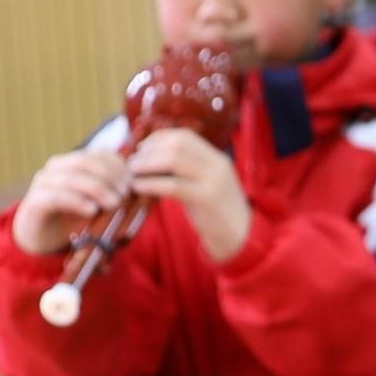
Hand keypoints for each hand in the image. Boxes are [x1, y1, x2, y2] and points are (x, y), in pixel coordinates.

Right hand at [10, 147, 127, 255]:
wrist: (42, 239)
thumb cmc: (73, 218)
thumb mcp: (97, 202)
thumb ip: (112, 191)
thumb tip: (137, 187)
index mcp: (72, 162)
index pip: (98, 154)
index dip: (117, 165)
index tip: (132, 182)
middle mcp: (56, 167)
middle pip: (85, 161)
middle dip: (109, 176)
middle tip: (124, 194)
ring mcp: (43, 183)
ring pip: (72, 177)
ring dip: (97, 189)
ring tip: (114, 204)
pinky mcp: (35, 201)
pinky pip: (57, 197)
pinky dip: (77, 202)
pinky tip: (92, 210)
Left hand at [125, 126, 252, 262]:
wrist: (244, 239)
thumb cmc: (218, 215)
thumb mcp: (206, 186)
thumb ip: (187, 172)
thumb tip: (152, 162)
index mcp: (217, 158)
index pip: (185, 136)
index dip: (159, 138)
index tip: (141, 149)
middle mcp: (217, 164)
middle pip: (177, 144)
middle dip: (149, 151)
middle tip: (132, 163)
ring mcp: (213, 181)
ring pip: (174, 160)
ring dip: (147, 165)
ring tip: (132, 174)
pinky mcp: (207, 199)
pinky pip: (173, 185)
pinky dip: (151, 184)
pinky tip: (139, 188)